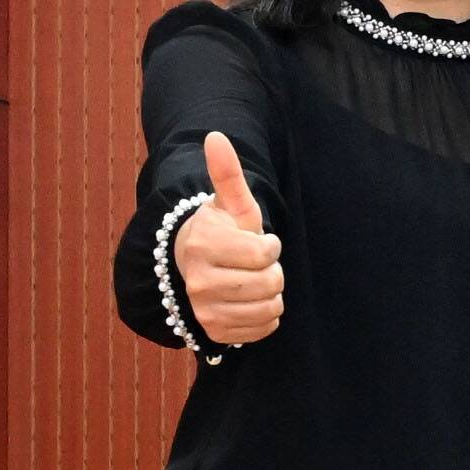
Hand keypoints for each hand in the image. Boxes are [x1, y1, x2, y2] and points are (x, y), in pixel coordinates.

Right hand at [173, 129, 286, 348]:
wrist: (197, 267)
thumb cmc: (222, 232)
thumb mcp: (230, 204)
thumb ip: (227, 173)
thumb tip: (216, 136)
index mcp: (204, 244)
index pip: (265, 253)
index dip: (269, 246)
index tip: (256, 240)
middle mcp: (198, 282)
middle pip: (270, 283)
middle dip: (272, 271)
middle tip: (255, 264)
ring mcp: (204, 311)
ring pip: (270, 308)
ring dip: (271, 294)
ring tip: (252, 281)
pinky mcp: (215, 333)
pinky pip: (264, 329)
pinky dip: (266, 316)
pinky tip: (250, 301)